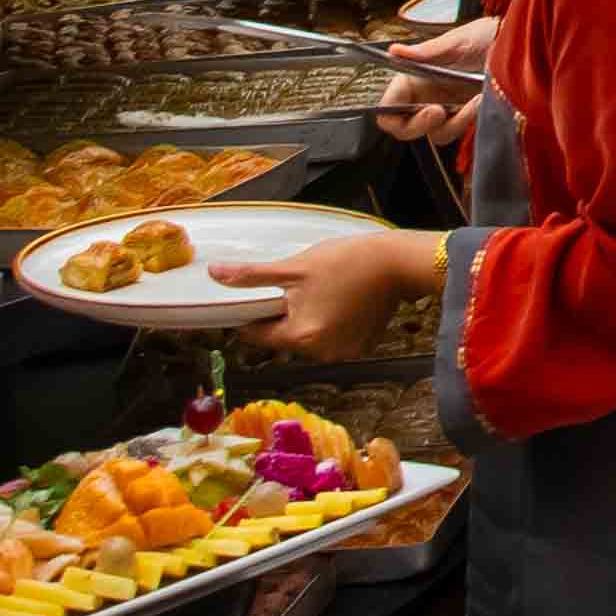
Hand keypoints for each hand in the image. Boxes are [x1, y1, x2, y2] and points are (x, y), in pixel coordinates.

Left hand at [265, 221, 445, 358]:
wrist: (398, 262)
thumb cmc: (348, 261)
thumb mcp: (296, 267)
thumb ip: (253, 276)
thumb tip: (217, 275)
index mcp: (301, 337)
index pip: (257, 335)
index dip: (252, 314)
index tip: (259, 296)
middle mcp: (321, 353)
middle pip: (285, 337)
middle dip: (285, 315)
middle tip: (298, 287)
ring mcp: (344, 352)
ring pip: (309, 338)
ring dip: (308, 320)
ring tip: (322, 291)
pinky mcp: (361, 347)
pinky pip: (332, 339)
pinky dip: (331, 324)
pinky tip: (340, 301)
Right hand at [367, 19, 493, 144]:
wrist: (517, 46)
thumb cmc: (483, 36)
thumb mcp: (455, 41)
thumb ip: (426, 52)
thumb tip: (394, 51)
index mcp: (413, 78)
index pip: (388, 107)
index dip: (392, 116)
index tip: (416, 107)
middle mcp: (425, 96)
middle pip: (406, 128)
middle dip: (421, 125)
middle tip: (439, 112)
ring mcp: (446, 108)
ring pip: (436, 133)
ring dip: (454, 122)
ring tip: (474, 101)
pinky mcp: (465, 116)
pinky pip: (459, 130)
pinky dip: (468, 121)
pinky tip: (480, 103)